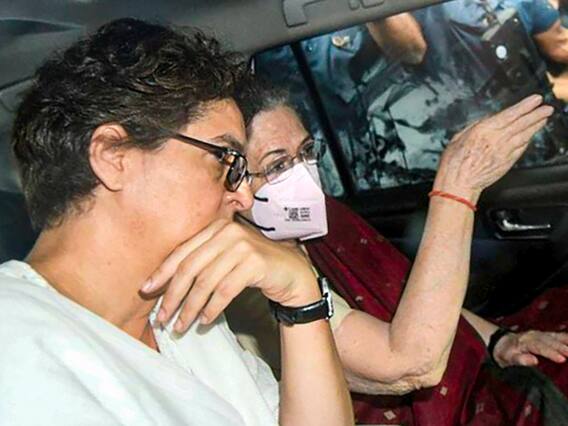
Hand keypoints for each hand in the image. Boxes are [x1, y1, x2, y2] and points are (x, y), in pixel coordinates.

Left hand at [140, 219, 319, 332]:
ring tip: (181, 325)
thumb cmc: (254, 267)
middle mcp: (228, 232)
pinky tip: (204, 320)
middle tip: (162, 317)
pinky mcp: (255, 263)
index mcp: (216, 228)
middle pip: (191, 267)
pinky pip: (225, 290)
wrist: (291, 272)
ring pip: (206, 282)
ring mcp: (243, 246)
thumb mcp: (226, 258)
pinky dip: (212, 308)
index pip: (182, 251)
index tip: (146, 290)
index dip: (162, 272)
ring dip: (190, 307)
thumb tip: (165, 286)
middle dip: (172, 295)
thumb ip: (202, 262)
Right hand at [434, 95, 553, 203]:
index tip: (535, 99)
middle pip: (522, 123)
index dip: (525, 106)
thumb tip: (488, 119)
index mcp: (483, 130)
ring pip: (525, 135)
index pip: (510, 114)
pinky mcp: (507, 163)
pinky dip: (527, 140)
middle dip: (536, 114)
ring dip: (536, 126)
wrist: (458, 184)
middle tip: (547, 108)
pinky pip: (521, 149)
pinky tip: (531, 135)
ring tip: (544, 118)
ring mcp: (504, 152)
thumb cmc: (454, 163)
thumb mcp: (458, 138)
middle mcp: (496, 140)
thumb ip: (475, 126)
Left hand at [493, 330, 567, 366]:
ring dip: (566, 341)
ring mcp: (539, 334)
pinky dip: (566, 338)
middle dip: (562, 347)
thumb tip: (534, 361)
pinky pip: (557, 335)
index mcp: (524, 342)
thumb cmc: (506, 353)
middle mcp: (533, 336)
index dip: (551, 353)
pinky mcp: (544, 335)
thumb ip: (520, 359)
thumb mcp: (508, 358)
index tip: (561, 359)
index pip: (539, 347)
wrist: (501, 343)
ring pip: (555, 336)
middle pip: (549, 341)